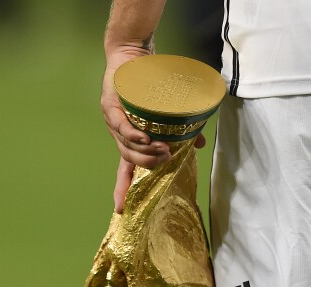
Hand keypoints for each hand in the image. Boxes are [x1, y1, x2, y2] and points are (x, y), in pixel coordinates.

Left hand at [102, 48, 207, 212]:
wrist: (134, 55)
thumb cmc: (149, 85)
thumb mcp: (168, 112)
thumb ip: (181, 131)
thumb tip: (200, 145)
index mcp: (130, 140)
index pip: (124, 170)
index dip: (122, 189)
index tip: (121, 209)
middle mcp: (119, 134)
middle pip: (128, 160)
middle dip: (146, 165)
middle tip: (166, 162)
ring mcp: (113, 120)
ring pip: (125, 145)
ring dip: (144, 151)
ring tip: (162, 151)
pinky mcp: (111, 104)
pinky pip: (120, 124)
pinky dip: (132, 134)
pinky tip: (144, 139)